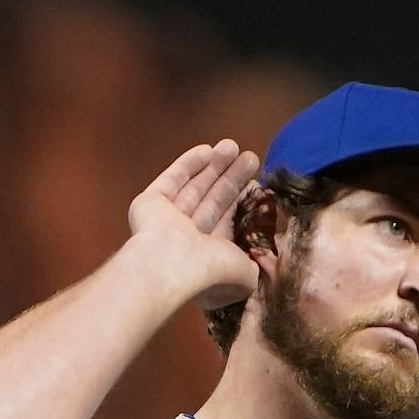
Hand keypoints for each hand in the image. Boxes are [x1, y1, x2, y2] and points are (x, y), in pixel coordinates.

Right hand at [126, 140, 261, 310]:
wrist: (172, 264)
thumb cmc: (212, 271)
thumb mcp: (248, 272)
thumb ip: (260, 262)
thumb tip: (269, 257)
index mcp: (209, 255)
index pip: (229, 223)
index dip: (243, 203)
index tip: (258, 184)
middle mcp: (187, 238)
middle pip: (214, 201)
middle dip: (232, 179)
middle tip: (251, 158)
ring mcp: (166, 219)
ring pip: (195, 187)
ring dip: (214, 166)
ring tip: (233, 146)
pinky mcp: (150, 202)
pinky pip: (172, 179)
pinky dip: (189, 164)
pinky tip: (207, 150)